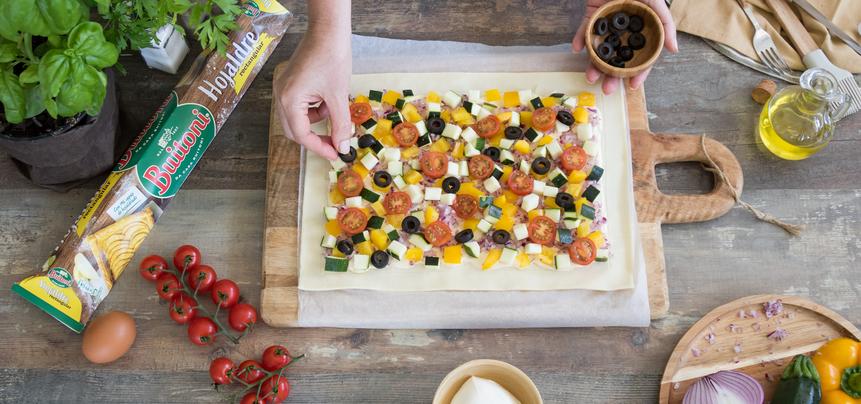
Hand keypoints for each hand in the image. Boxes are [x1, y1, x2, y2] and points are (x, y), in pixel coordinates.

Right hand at [274, 2, 350, 159]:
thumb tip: (342, 147)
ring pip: (297, 118)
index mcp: (289, 99)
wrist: (328, 31)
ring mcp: (283, 88)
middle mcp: (281, 95)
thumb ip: (340, 124)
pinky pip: (298, 106)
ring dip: (315, 122)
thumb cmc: (332, 58)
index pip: (301, 134)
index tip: (335, 154)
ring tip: (333, 111)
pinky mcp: (289, 83)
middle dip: (315, 138)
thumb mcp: (339, 96)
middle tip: (335, 145)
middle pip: (294, 129)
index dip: (319, 147)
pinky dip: (313, 109)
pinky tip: (326, 100)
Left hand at [571, 0, 678, 93]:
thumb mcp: (656, 3)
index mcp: (641, 30)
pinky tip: (576, 49)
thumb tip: (674, 50)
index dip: (638, 73)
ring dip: (593, 64)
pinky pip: (583, 30)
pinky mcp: (591, 14)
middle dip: (611, 76)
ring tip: (590, 76)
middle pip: (617, 58)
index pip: (640, 57)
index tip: (632, 87)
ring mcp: (606, 23)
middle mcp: (623, 30)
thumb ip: (666, 25)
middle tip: (607, 90)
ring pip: (599, 49)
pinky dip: (579, 40)